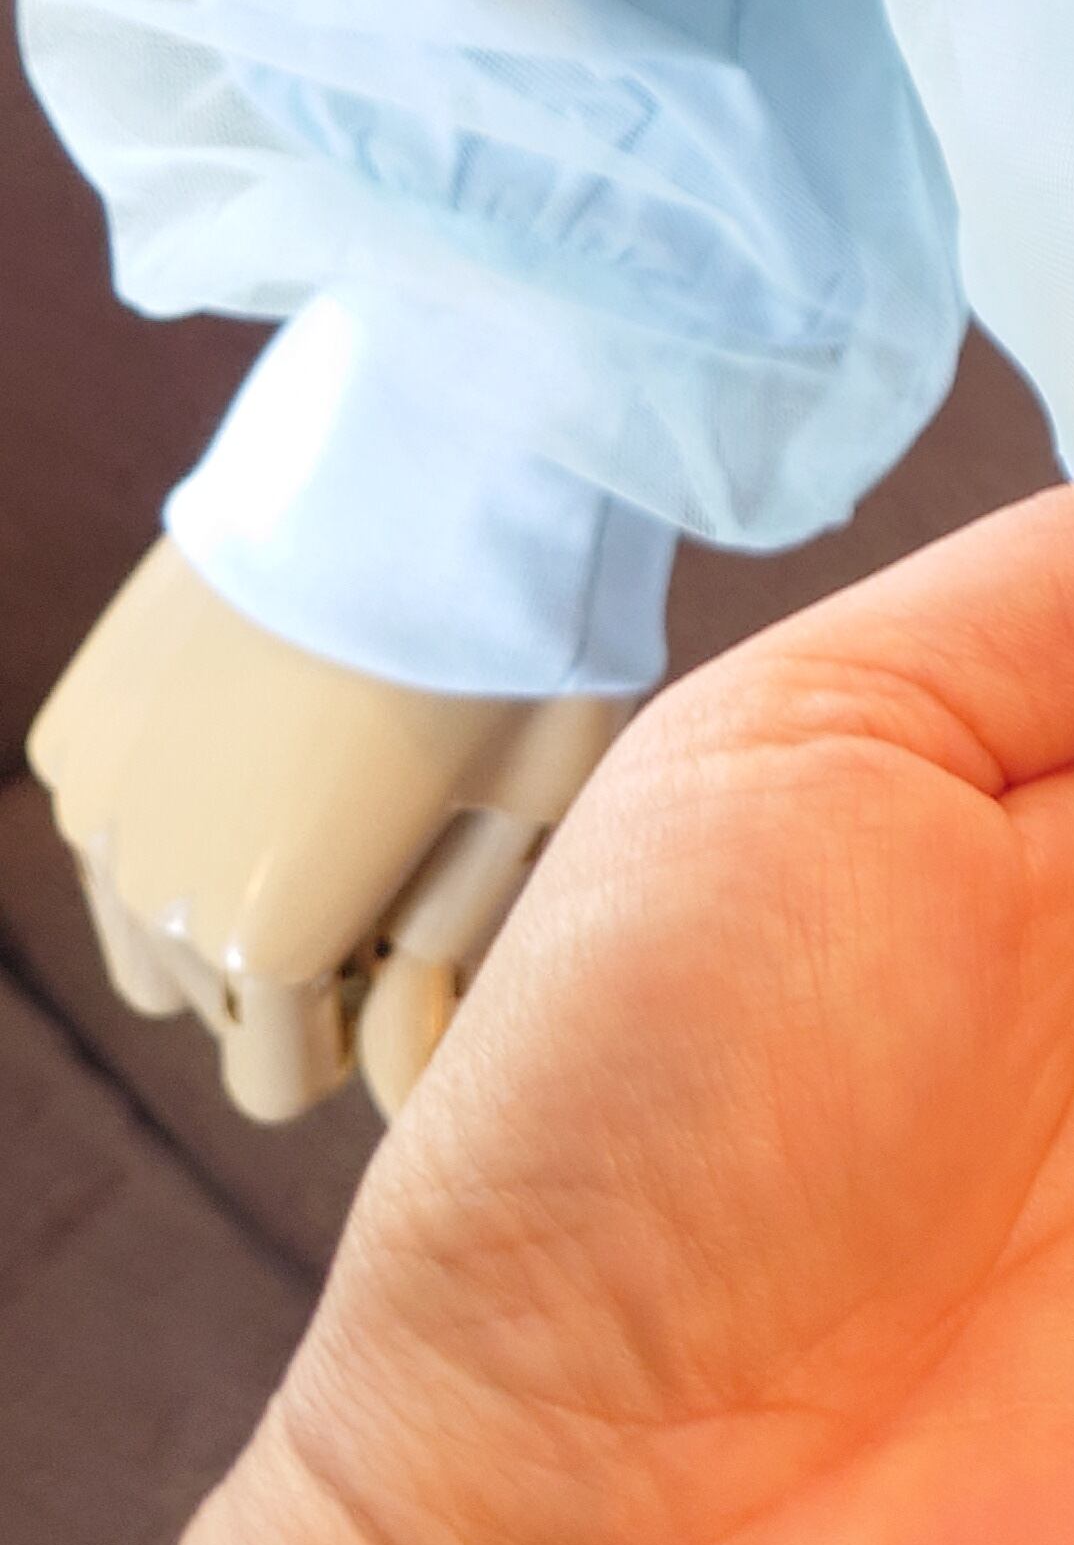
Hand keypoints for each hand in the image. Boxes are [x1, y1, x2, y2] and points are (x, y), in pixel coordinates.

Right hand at [29, 544, 626, 1120]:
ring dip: (218, 885)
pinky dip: (175, 796)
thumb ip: (449, 959)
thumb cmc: (516, 645)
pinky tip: (264, 707)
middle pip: (214, 999)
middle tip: (380, 829)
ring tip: (320, 771)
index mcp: (271, 944)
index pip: (278, 1084)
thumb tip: (407, 1090)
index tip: (404, 934)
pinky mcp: (77, 722)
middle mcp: (157, 892)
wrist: (427, 455)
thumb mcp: (526, 819)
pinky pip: (115, 819)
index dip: (352, 1025)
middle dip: (290, 952)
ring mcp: (101, 803)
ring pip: (145, 921)